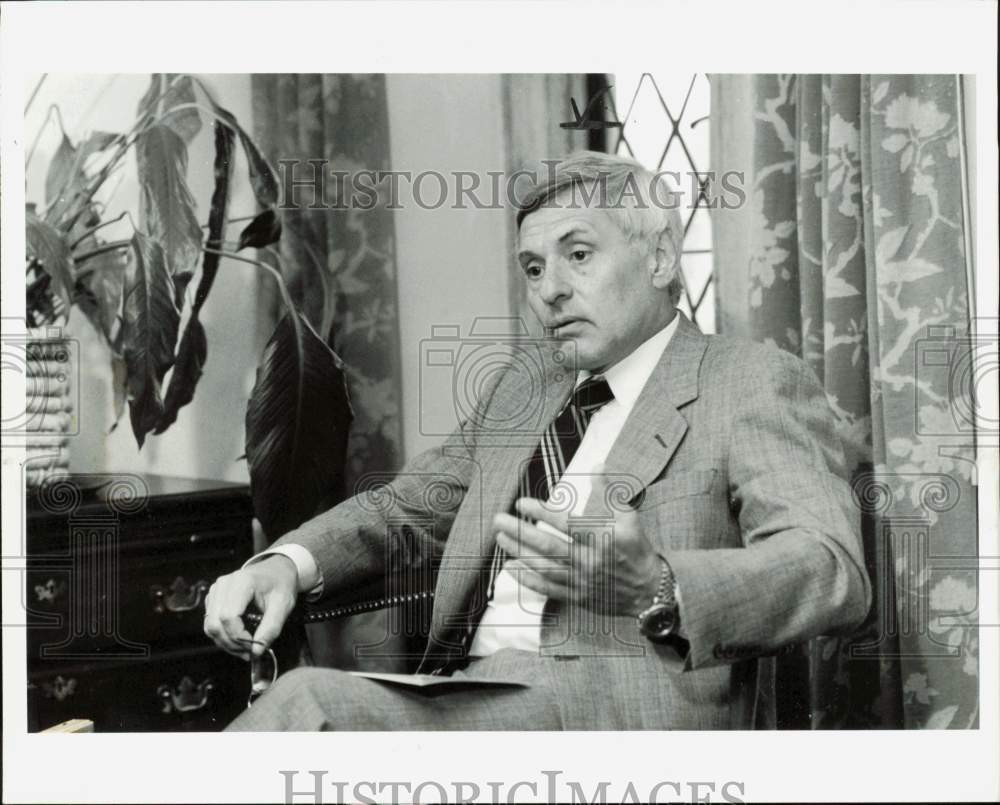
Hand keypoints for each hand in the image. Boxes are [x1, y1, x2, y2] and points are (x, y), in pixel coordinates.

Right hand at [203, 555, 297, 659]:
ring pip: (210, 625)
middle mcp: (224, 585)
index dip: (238, 636)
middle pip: (215, 623)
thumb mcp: (283, 605)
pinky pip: (210, 622)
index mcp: (242, 582)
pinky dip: (222, 635)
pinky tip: (238, 639)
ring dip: (225, 642)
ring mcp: (216, 590)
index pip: (228, 616)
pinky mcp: (213, 598)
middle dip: (231, 643)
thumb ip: (271, 628)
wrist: (277, 570)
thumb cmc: (280, 584)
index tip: (254, 646)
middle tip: (250, 652)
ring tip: (245, 648)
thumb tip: (256, 651)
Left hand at [493, 466, 661, 617]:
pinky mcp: (578, 597)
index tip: (521, 503)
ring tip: (501, 539)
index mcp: (602, 538)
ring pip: (545, 567)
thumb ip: (608, 492)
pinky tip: (512, 569)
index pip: (566, 523)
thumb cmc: (636, 549)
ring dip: (520, 553)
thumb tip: (598, 465)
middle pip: (549, 545)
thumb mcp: (628, 517)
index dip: (541, 512)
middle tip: (499, 520)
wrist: (650, 589)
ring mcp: (582, 581)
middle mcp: (589, 560)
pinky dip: (529, 580)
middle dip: (521, 533)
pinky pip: (549, 589)